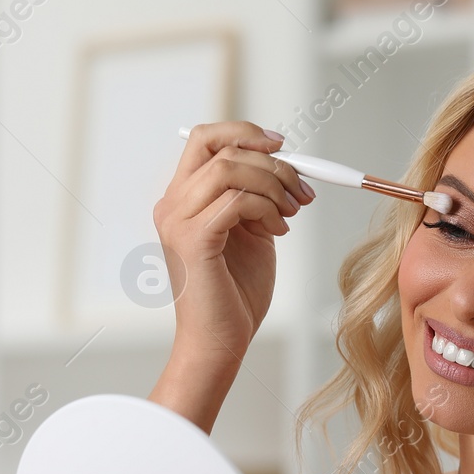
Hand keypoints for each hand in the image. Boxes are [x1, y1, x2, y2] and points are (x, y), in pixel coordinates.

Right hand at [152, 121, 316, 365]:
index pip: (205, 138)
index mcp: (183, 198)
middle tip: (301, 190)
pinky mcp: (192, 238)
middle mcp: (173, 204)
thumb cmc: (235, 293)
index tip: (282, 146)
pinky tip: (277, 232)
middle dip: (271, 161)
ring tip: (290, 214)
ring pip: (230, 168)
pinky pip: (236, 200)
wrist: (220, 341)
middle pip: (220, 146)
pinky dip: (266, 209)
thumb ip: (257, 197)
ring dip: (273, 185)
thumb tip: (285, 165)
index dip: (245, 132)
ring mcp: (177, 220)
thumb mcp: (252, 232)